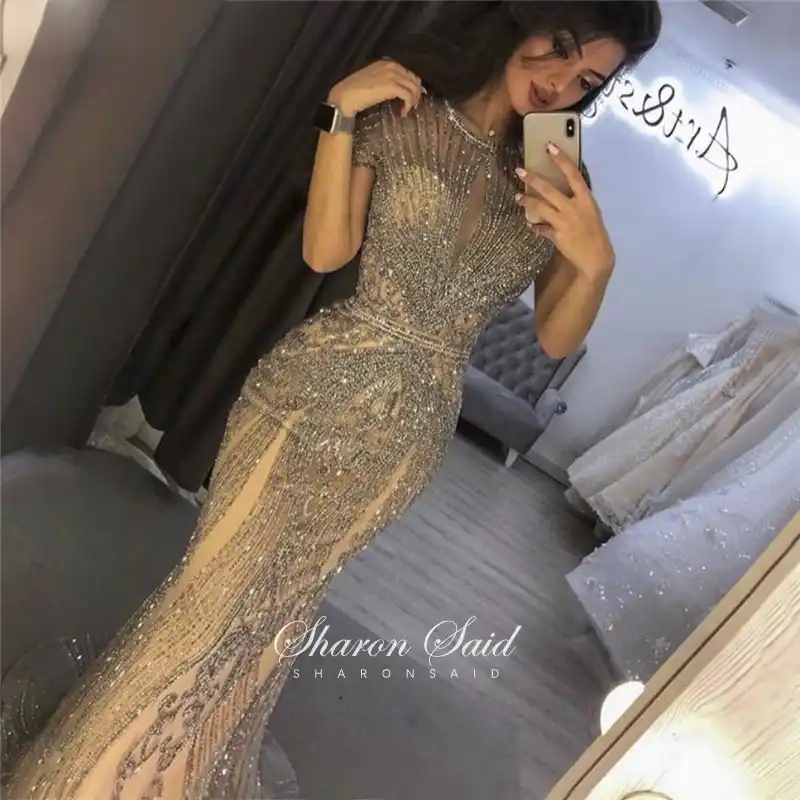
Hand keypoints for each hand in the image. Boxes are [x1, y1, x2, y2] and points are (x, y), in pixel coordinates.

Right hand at [328, 60, 424, 117]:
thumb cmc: (354, 91)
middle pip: (414, 79)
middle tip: (413, 105)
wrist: (345, 96)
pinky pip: (408, 96)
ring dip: (413, 100)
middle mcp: (391, 66)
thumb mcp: (372, 79)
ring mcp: (392, 75)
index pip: (408, 72)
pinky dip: (408, 105)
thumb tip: (396, 89)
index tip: (413, 96)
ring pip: (413, 87)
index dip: (413, 85)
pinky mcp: (392, 86)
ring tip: (408, 110)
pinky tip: (403, 112)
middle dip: (416, 93)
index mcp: (386, 62)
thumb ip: (385, 80)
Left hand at [514, 145, 614, 278]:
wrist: (596, 257)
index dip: (562, 160)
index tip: (550, 147)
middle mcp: (574, 208)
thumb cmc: (594, 233)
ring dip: (527, 201)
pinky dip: (536, 226)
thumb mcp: (591, 212)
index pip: (573, 174)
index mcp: (586, 199)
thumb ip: (577, 201)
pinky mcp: (557, 236)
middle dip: (533, 179)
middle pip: (550, 190)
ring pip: (541, 207)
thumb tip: (563, 190)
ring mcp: (565, 222)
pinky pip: (542, 229)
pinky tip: (530, 224)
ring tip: (517, 197)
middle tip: (519, 170)